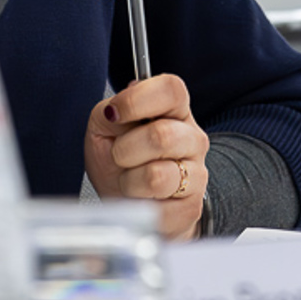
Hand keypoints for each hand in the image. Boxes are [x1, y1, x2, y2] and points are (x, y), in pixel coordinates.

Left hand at [86, 76, 207, 239]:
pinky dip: (137, 206)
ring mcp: (197, 173)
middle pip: (161, 135)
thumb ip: (108, 112)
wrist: (125, 202)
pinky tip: (141, 200)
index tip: (114, 114)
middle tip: (119, 156)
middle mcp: (192, 138)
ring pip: (157, 176)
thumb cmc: (117, 162)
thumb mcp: (103, 129)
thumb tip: (115, 110)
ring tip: (130, 180)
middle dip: (124, 150)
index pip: (171, 90)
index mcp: (174, 110)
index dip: (137, 100)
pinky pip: (158, 209)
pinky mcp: (191, 207)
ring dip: (129, 181)